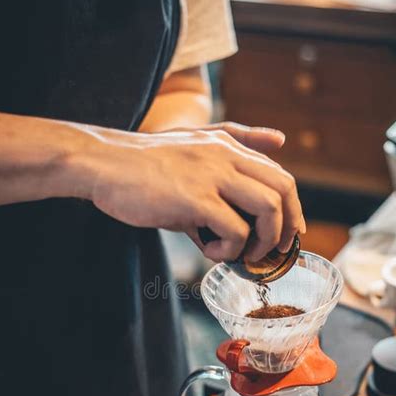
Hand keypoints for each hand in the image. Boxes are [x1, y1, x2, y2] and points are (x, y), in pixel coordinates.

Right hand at [86, 121, 305, 261]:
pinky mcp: (195, 199)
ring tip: (241, 254)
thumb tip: (278, 141)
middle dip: (287, 226)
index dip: (293, 209)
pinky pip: (234, 231)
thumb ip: (234, 146)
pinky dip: (228, 250)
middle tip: (272, 251)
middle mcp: (226, 156)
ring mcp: (211, 175)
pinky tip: (209, 251)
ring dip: (262, 240)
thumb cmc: (146, 164)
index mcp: (227, 145)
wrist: (103, 163)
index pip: (280, 175)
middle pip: (284, 189)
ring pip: (268, 209)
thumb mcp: (193, 148)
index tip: (289, 234)